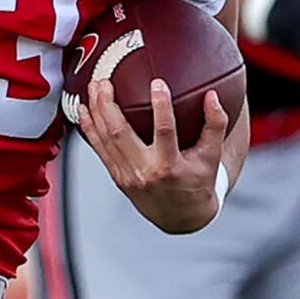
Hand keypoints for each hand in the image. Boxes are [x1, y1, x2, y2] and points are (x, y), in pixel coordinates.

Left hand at [78, 75, 231, 232]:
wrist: (182, 218)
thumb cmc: (198, 183)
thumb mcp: (212, 156)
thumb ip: (215, 125)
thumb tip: (212, 96)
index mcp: (170, 166)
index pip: (165, 131)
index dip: (161, 106)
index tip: (157, 83)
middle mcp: (145, 172)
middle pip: (120, 134)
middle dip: (108, 105)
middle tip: (104, 81)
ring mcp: (127, 176)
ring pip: (105, 140)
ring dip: (96, 112)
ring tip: (93, 87)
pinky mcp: (117, 177)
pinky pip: (99, 150)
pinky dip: (89, 129)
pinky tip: (84, 110)